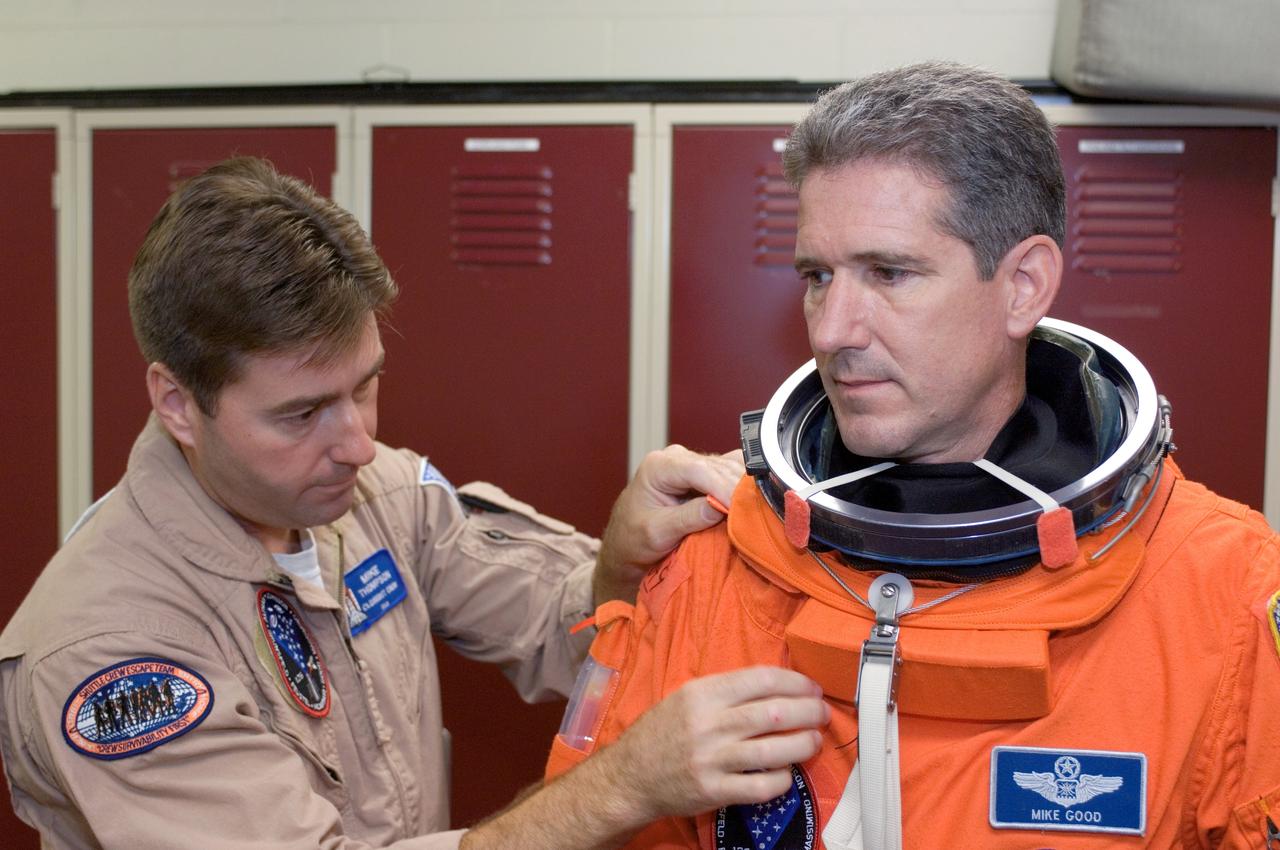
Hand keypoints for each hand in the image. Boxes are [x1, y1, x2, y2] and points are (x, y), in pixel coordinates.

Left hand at [595, 446, 743, 604]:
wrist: (627, 542)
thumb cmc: (633, 538)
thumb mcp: (657, 533)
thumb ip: (687, 518)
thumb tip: (721, 508)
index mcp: (658, 466)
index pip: (699, 470)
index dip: (723, 488)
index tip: (739, 509)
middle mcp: (676, 458)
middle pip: (718, 467)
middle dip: (736, 491)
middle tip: (754, 517)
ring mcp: (691, 464)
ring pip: (729, 469)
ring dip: (742, 490)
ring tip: (753, 514)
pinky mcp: (704, 474)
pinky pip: (731, 474)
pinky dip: (741, 488)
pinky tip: (747, 506)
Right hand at [601, 666, 828, 821]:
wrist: (631, 775)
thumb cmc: (663, 731)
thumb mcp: (687, 697)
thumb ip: (726, 689)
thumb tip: (776, 685)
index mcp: (703, 694)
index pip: (761, 679)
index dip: (795, 682)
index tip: (811, 688)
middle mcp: (708, 724)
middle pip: (774, 713)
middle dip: (808, 711)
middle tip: (821, 713)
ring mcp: (712, 759)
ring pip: (774, 749)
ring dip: (804, 744)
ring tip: (814, 740)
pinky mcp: (714, 791)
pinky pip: (761, 786)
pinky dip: (782, 779)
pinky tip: (787, 772)